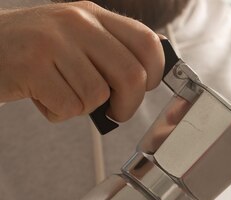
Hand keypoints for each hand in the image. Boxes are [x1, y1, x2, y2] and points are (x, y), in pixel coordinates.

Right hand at [0, 1, 163, 121]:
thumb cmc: (33, 50)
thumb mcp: (76, 36)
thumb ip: (112, 47)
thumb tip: (155, 63)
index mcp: (93, 14)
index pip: (147, 42)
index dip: (154, 73)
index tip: (143, 88)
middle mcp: (77, 22)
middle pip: (131, 75)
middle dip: (128, 105)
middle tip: (116, 111)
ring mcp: (54, 41)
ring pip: (98, 95)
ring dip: (83, 108)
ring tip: (62, 93)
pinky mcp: (33, 65)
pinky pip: (69, 106)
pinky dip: (59, 112)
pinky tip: (43, 97)